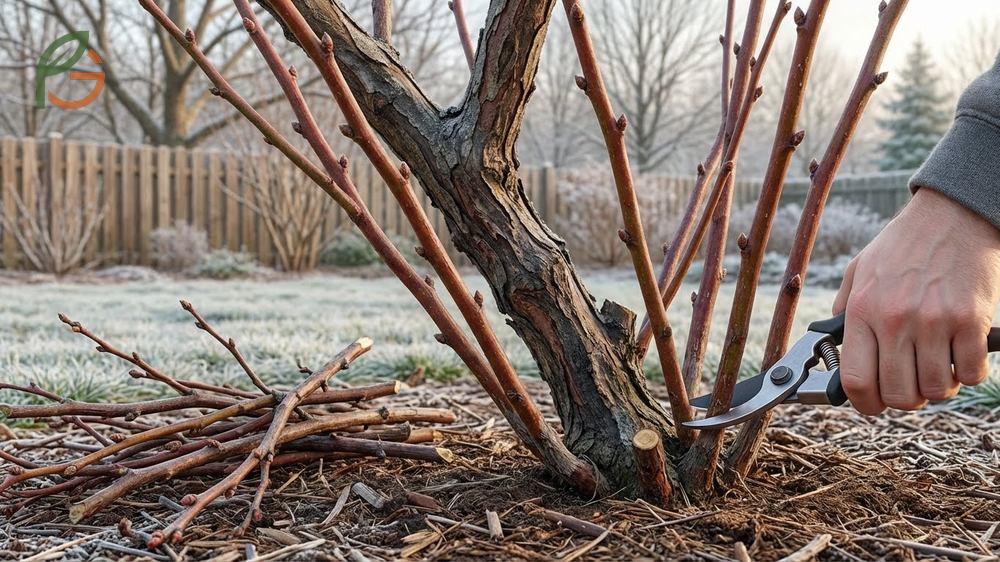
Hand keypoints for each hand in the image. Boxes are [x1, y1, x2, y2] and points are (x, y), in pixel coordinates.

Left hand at [833, 188, 999, 414]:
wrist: (952, 214)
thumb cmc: (904, 244)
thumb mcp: (859, 271)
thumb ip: (844, 310)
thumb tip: (833, 349)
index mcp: (862, 310)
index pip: (856, 381)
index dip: (865, 404)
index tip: (873, 404)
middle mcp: (895, 319)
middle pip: (899, 395)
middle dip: (905, 398)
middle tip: (911, 383)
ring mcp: (934, 321)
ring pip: (936, 390)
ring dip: (938, 386)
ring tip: (936, 364)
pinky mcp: (972, 320)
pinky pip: (971, 374)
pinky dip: (968, 372)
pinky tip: (961, 352)